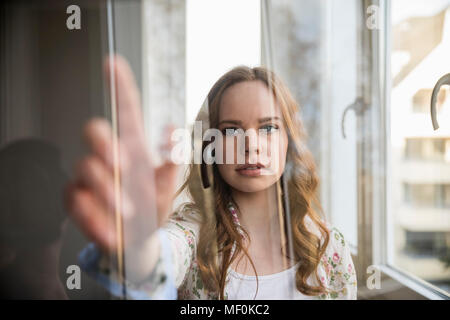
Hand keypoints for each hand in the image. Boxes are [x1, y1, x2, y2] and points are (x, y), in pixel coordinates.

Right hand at [64, 55, 177, 254]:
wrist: (140, 240)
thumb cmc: (153, 207)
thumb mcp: (169, 186)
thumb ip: (173, 160)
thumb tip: (173, 130)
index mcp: (133, 147)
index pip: (126, 111)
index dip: (120, 86)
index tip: (113, 62)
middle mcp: (110, 157)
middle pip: (93, 130)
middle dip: (103, 144)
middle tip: (122, 165)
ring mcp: (91, 178)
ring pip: (84, 166)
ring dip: (107, 189)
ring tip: (127, 211)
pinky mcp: (78, 201)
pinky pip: (75, 199)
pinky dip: (94, 216)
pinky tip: (111, 230)